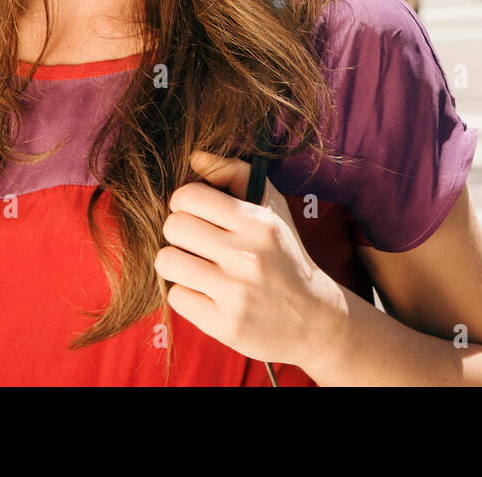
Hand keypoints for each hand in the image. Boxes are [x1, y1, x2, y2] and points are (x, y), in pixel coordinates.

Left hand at [156, 149, 345, 369]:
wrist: (314, 318)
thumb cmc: (283, 256)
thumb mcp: (271, 210)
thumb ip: (235, 174)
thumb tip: (195, 156)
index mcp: (258, 222)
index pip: (190, 196)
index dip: (183, 203)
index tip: (194, 214)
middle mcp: (248, 255)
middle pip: (173, 226)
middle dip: (176, 233)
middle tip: (194, 243)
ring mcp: (236, 292)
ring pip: (167, 261)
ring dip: (176, 263)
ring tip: (196, 267)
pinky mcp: (226, 325)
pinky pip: (176, 296)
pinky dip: (186, 294)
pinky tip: (207, 295)